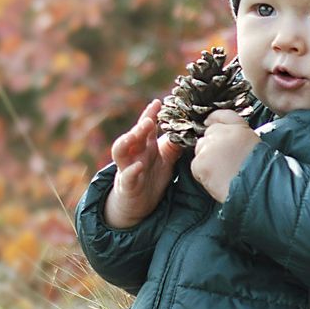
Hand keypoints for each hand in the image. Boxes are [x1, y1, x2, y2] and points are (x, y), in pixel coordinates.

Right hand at [105, 99, 182, 228]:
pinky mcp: (127, 185)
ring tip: (136, 134)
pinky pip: (127, 176)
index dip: (151, 114)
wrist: (138, 205)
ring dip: (127, 140)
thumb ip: (174, 145)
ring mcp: (128, 168)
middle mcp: (134, 154)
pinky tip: (139, 166)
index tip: (158, 102)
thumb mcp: (166, 160)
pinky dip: (132, 171)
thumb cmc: (152, 177)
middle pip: (134, 135)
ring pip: (121, 151)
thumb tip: (188, 129)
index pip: (147, 126)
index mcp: (145, 146)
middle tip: (150, 119)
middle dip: (140, 125)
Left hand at [191, 109, 260, 201]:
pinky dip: (203, 175)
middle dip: (212, 147)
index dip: (214, 119)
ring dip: (207, 161)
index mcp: (239, 128)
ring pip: (200, 150)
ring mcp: (210, 147)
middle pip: (208, 135)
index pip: (222, 115)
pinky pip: (196, 167)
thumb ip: (238, 134)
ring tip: (222, 173)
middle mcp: (223, 133)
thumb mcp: (254, 144)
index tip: (208, 122)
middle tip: (223, 162)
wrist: (256, 188)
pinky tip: (216, 180)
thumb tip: (219, 130)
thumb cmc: (258, 171)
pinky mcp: (201, 163)